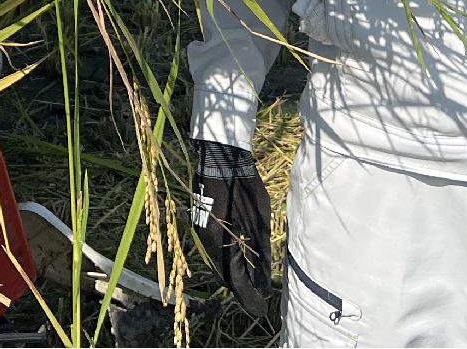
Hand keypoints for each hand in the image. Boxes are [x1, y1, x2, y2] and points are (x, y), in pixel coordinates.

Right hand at [191, 139, 275, 321]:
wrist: (221, 158)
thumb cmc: (243, 184)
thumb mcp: (259, 214)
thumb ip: (261, 246)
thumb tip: (264, 274)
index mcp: (219, 239)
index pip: (234, 278)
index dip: (247, 296)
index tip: (259, 309)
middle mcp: (206, 241)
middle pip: (223, 276)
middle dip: (241, 291)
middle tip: (257, 303)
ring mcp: (202, 233)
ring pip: (218, 266)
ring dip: (234, 278)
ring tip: (251, 289)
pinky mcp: (203, 226)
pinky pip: (215, 253)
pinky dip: (227, 264)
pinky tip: (239, 266)